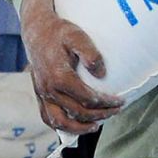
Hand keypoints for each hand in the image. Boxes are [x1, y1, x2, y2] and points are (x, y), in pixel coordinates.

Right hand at [20, 0, 121, 133]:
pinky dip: (60, 126)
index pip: (87, 98)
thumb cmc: (59, 32)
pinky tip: (74, 125)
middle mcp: (49, 89)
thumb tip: (101, 74)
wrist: (36, 30)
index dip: (106, 103)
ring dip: (79, 127)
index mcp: (59, 76)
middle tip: (115, 111)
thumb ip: (90, 53)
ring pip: (59, 121)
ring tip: (96, 125)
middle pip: (78, 111)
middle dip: (100, 114)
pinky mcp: (39, 94)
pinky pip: (47, 117)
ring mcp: (42, 93)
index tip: (120, 101)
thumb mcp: (77, 36)